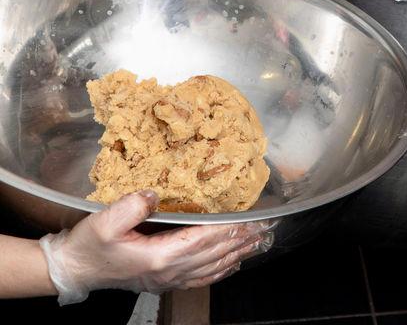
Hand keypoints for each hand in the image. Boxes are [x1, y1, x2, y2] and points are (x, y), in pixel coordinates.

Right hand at [39, 191, 273, 303]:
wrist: (76, 269)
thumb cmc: (90, 245)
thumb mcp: (106, 220)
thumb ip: (132, 205)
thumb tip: (155, 193)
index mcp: (159, 255)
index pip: (204, 240)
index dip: (228, 230)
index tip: (250, 220)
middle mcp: (169, 270)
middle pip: (214, 255)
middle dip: (241, 241)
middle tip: (264, 229)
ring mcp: (167, 278)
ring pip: (211, 268)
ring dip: (236, 255)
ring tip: (256, 243)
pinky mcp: (163, 279)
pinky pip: (199, 277)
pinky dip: (219, 270)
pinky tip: (230, 265)